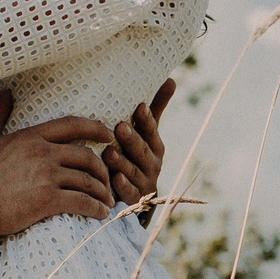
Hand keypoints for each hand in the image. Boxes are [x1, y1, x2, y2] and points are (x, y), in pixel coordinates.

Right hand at [0, 88, 114, 237]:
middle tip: (106, 182)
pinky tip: (100, 215)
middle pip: (86, 156)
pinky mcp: (47, 199)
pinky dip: (96, 208)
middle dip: (101, 170)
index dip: (95, 128)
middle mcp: (43, 152)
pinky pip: (82, 201)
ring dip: (101, 192)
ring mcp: (46, 175)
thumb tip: (5, 93)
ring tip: (105, 203)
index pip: (72, 125)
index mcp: (31, 136)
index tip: (109, 135)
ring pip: (88, 180)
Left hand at [105, 78, 174, 207]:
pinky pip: (129, 194)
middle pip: (142, 151)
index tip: (139, 106)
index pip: (152, 131)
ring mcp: (143, 182)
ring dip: (122, 162)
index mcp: (155, 146)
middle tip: (120, 127)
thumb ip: (156, 109)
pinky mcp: (134, 200)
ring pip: (133, 171)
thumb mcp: (148, 134)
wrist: (140, 197)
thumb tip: (171, 78)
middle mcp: (152, 163)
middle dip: (132, 139)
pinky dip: (123, 187)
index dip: (147, 120)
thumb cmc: (139, 156)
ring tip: (109, 152)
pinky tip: (114, 179)